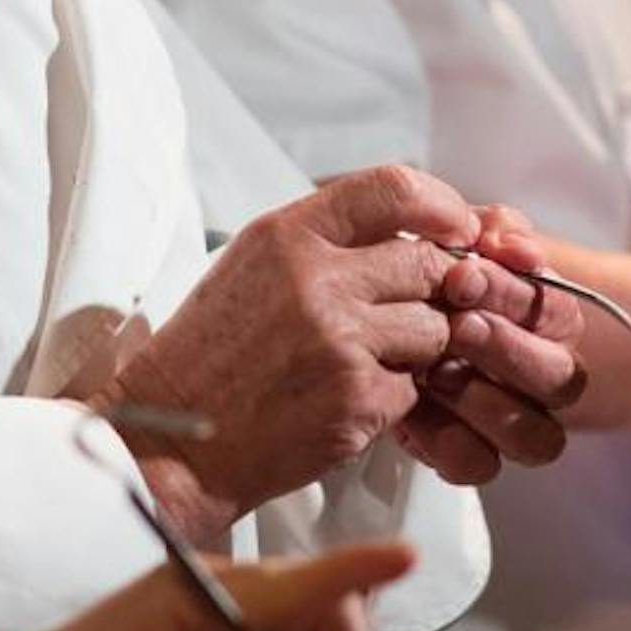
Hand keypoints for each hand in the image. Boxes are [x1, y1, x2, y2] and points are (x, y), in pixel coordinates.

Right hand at [98, 167, 579, 536]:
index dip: (442, 206)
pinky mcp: (357, 397)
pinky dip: (394, 398)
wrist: (172, 441)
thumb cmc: (209, 357)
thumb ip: (324, 242)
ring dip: (418, 351)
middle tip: (413, 313)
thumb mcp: (251, 268)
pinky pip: (415, 388)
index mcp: (287, 236)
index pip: (394, 190)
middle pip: (429, 264)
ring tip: (368, 363)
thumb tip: (408, 231)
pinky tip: (349, 401)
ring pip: (435, 329)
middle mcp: (317, 279)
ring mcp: (341, 339)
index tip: (458, 227)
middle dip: (435, 292)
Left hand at [399, 236, 586, 484]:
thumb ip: (492, 229)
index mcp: (549, 320)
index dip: (514, 295)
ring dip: (485, 402)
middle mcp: (541, 374)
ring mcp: (512, 421)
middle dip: (505, 348)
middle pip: (560, 379)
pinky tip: (414, 410)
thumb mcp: (461, 239)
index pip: (560, 314)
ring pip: (537, 438)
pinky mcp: (470, 455)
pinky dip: (447, 443)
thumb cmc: (432, 275)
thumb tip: (512, 243)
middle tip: (456, 324)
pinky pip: (479, 466)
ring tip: (434, 371)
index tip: (465, 274)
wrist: (377, 315)